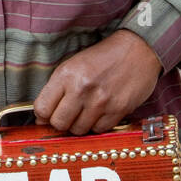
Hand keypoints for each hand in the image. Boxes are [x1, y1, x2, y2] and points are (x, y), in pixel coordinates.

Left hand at [32, 29, 162, 134]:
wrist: (138, 49)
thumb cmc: (103, 57)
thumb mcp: (74, 64)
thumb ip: (56, 89)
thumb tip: (42, 118)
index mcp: (66, 74)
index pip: (42, 108)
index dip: (43, 115)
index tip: (48, 115)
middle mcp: (82, 89)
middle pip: (59, 124)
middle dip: (60, 122)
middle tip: (67, 115)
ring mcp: (101, 101)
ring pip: (78, 130)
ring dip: (78, 124)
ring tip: (85, 112)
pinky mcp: (118, 110)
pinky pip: (98, 130)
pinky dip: (96, 125)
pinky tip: (99, 112)